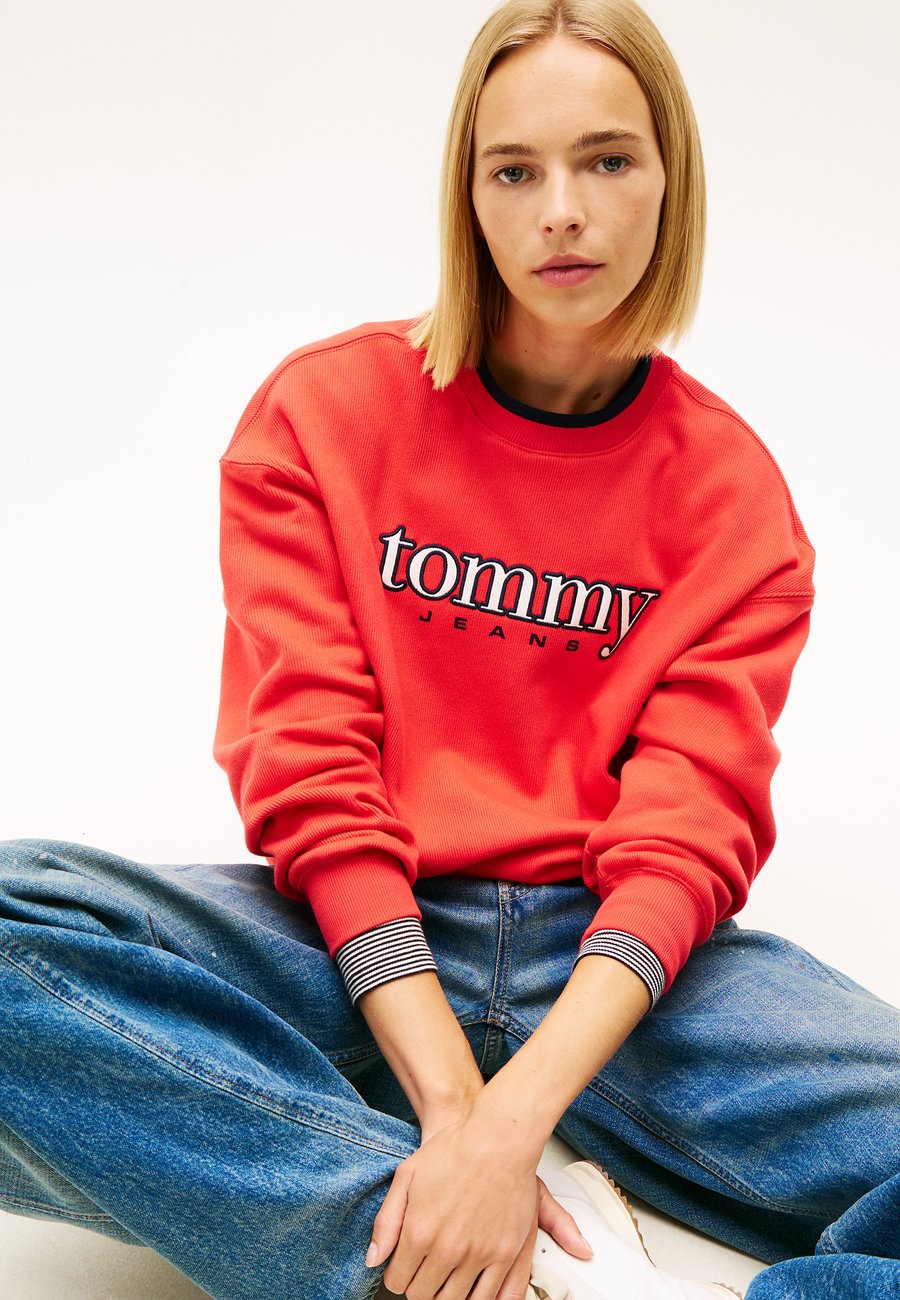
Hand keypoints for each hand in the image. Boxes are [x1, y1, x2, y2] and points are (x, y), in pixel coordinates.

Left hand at [366, 1109, 591, 1299]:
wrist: (499, 1138)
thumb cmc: (454, 1150)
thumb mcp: (406, 1176)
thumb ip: (386, 1221)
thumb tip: (373, 1260)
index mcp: (419, 1232)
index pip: (397, 1281)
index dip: (397, 1275)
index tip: (403, 1267)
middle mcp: (448, 1250)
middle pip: (423, 1296)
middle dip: (418, 1285)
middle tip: (423, 1270)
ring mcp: (479, 1255)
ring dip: (445, 1294)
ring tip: (445, 1277)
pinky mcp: (505, 1254)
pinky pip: (490, 1298)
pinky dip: (476, 1299)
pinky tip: (470, 1287)